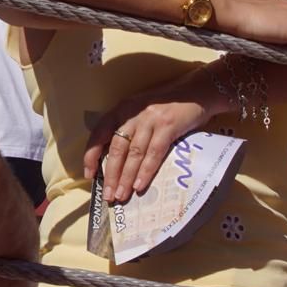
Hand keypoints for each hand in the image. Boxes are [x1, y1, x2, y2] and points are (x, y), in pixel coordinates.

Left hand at [85, 66, 223, 203]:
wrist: (197, 91)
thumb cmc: (167, 104)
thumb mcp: (141, 111)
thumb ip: (129, 129)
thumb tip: (116, 161)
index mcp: (121, 109)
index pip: (99, 133)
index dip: (91, 155)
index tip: (89, 174)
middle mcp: (132, 114)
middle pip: (116, 148)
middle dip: (111, 175)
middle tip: (108, 196)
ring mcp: (150, 119)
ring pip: (134, 153)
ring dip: (126, 177)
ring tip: (121, 195)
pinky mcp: (168, 126)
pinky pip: (154, 153)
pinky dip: (146, 171)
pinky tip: (139, 185)